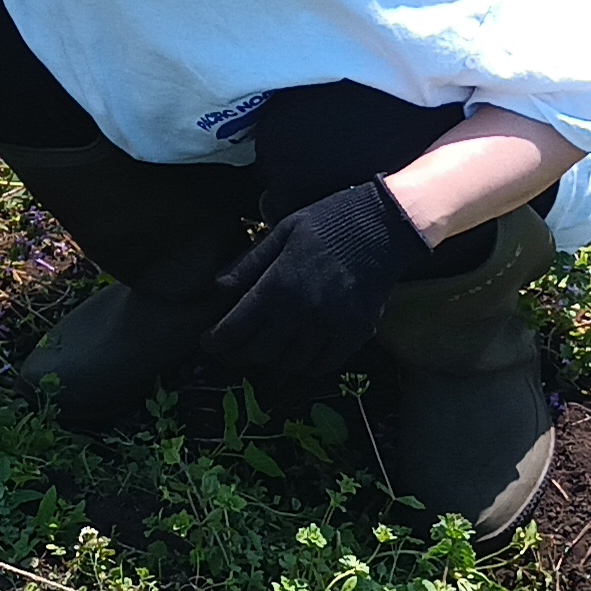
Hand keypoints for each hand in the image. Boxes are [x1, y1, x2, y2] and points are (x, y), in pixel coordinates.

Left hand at [198, 181, 426, 386]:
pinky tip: (295, 362)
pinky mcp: (354, 333)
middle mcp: (301, 313)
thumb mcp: (281, 233)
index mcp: (278, 286)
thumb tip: (217, 288)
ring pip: (290, 363)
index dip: (218, 341)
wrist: (382, 226)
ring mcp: (329, 327)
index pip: (238, 327)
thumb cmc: (327, 223)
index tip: (208, 344)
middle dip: (240, 355)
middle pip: (260, 350)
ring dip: (271, 364)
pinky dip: (305, 368)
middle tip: (230, 354)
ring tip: (260, 359)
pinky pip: (324, 364)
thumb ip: (249, 264)